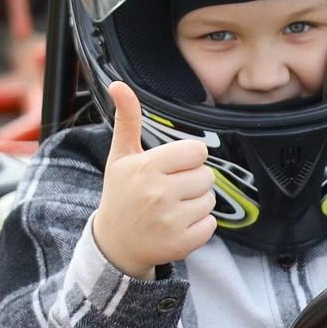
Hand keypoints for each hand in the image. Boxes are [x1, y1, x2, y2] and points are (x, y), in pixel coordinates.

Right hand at [90, 81, 216, 275]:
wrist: (115, 243)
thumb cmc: (121, 194)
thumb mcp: (121, 156)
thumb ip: (127, 120)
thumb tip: (118, 84)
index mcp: (146, 168)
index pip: (197, 152)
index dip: (188, 159)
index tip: (172, 167)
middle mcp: (158, 193)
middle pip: (206, 176)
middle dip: (192, 181)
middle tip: (170, 190)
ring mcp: (170, 220)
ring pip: (210, 200)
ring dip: (196, 203)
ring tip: (172, 208)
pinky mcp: (180, 243)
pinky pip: (211, 225)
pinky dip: (199, 226)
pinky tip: (177, 225)